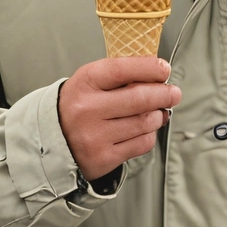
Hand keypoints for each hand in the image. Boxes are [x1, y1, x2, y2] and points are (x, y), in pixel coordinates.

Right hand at [58, 56, 181, 180]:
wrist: (52, 138)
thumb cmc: (78, 105)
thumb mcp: (90, 82)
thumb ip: (121, 75)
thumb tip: (158, 75)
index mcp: (84, 83)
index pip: (123, 69)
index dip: (150, 68)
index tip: (164, 69)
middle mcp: (87, 109)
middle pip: (140, 98)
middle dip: (164, 94)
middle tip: (173, 93)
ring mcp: (95, 136)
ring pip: (144, 122)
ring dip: (158, 116)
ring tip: (157, 112)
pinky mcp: (104, 158)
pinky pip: (141, 144)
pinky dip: (149, 135)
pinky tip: (144, 130)